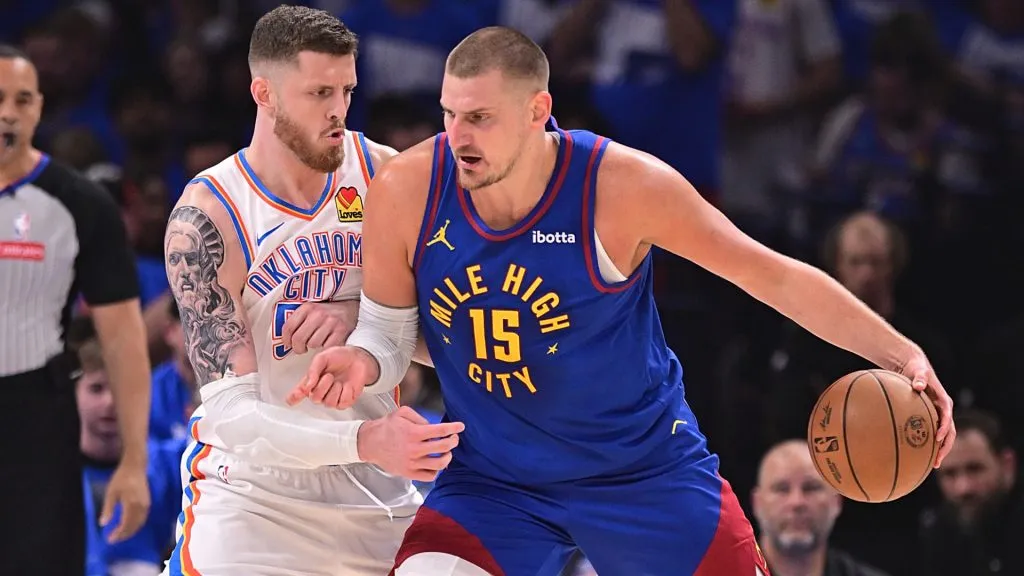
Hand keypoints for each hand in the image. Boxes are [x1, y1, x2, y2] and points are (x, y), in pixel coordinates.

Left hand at [100, 461, 150, 542]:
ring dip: (131, 531)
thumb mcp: (111, 493)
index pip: (126, 524)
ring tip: (121, 535)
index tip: (109, 539)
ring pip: (140, 523)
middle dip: (124, 535)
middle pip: (134, 526)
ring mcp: (146, 505)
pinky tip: (129, 526)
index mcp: (131, 504)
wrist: (135, 467)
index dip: (118, 534)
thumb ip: (108, 509)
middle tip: (114, 539)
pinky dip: (136, 525)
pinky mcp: (148, 503)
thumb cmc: (121, 478)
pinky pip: (143, 518)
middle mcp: (141, 507)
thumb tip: (102, 524)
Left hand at [280, 301, 358, 354]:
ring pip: (312, 344)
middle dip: (298, 348)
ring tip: (317, 342)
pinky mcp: (341, 331)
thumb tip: (285, 337)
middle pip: (299, 339)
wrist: (352, 309)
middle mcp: (318, 313)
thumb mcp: (312, 310)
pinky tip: (327, 343)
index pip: (289, 327)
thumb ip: (299, 320)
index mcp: (308, 307)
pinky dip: (326, 348)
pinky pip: (326, 347)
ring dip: (314, 346)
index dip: (285, 339)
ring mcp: (330, 322)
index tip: (288, 344)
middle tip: (301, 349)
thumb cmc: (328, 313)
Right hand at [285, 345, 378, 408]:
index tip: (292, 399)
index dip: (294, 397)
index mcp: (311, 381)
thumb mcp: (323, 358)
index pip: (298, 393)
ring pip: (327, 402)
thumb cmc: (340, 356)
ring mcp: (332, 397)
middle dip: (322, 386)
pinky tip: (346, 385)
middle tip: (329, 375)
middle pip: (314, 398)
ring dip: (334, 389)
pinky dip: (345, 392)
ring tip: (338, 380)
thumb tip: (307, 386)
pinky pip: (341, 403)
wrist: (359, 358)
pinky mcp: (344, 401)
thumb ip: (313, 370)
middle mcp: (320, 391)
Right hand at [358, 406, 464, 481]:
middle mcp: (414, 449)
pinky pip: (429, 476)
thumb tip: (433, 426)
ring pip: (439, 464)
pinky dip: (436, 471)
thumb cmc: (386, 427)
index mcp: (414, 433)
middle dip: (453, 441)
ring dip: (448, 457)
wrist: (369, 443)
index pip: (441, 431)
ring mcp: (412, 463)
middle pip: (444, 447)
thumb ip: (420, 417)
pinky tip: (436, 464)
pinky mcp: (408, 473)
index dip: (454, 428)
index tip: (461, 426)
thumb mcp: (402, 413)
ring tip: (447, 452)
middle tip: (454, 438)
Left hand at [900, 353, 955, 467]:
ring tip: (933, 464)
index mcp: (944, 401)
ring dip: (941, 450)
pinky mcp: (932, 417)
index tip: (938, 438)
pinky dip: (931, 444)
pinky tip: (922, 456)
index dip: (944, 427)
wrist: (915, 366)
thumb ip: (919, 378)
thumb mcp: (918, 371)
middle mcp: (944, 410)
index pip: (948, 416)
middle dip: (945, 447)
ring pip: (945, 436)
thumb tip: (917, 386)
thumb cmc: (917, 368)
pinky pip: (934, 433)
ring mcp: (939, 415)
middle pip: (950, 432)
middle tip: (936, 461)